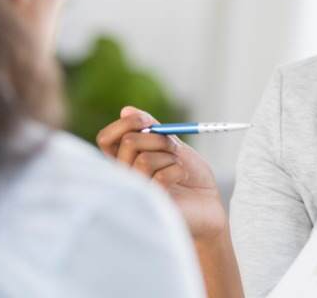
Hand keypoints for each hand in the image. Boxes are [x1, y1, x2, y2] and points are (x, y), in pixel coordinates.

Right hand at [96, 107, 227, 241]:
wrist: (210, 204)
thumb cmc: (190, 177)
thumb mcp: (172, 146)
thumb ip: (151, 129)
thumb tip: (126, 110)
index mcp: (125, 161)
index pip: (106, 139)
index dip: (124, 124)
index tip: (145, 121)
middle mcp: (124, 177)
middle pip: (128, 142)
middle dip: (158, 137)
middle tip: (174, 146)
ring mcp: (134, 193)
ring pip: (144, 159)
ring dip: (170, 157)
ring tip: (179, 167)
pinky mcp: (149, 205)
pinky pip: (159, 177)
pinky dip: (178, 171)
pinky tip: (181, 180)